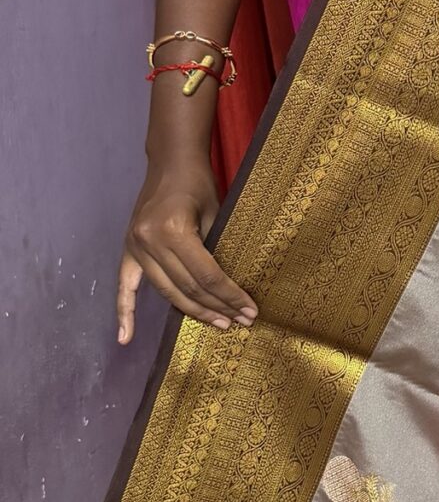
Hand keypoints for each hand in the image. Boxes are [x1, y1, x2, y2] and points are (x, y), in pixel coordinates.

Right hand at [117, 153, 257, 342]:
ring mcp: (135, 247)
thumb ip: (216, 253)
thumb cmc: (200, 185)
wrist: (170, 162)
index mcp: (174, 231)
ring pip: (167, 292)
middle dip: (217, 307)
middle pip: (187, 288)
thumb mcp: (217, 216)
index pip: (206, 276)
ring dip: (193, 311)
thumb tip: (231, 293)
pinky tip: (126, 339)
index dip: (230, 296)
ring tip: (219, 323)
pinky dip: (125, 313)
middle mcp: (150, 242)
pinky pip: (125, 286)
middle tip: (241, 322)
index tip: (250, 310)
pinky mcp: (128, 249)